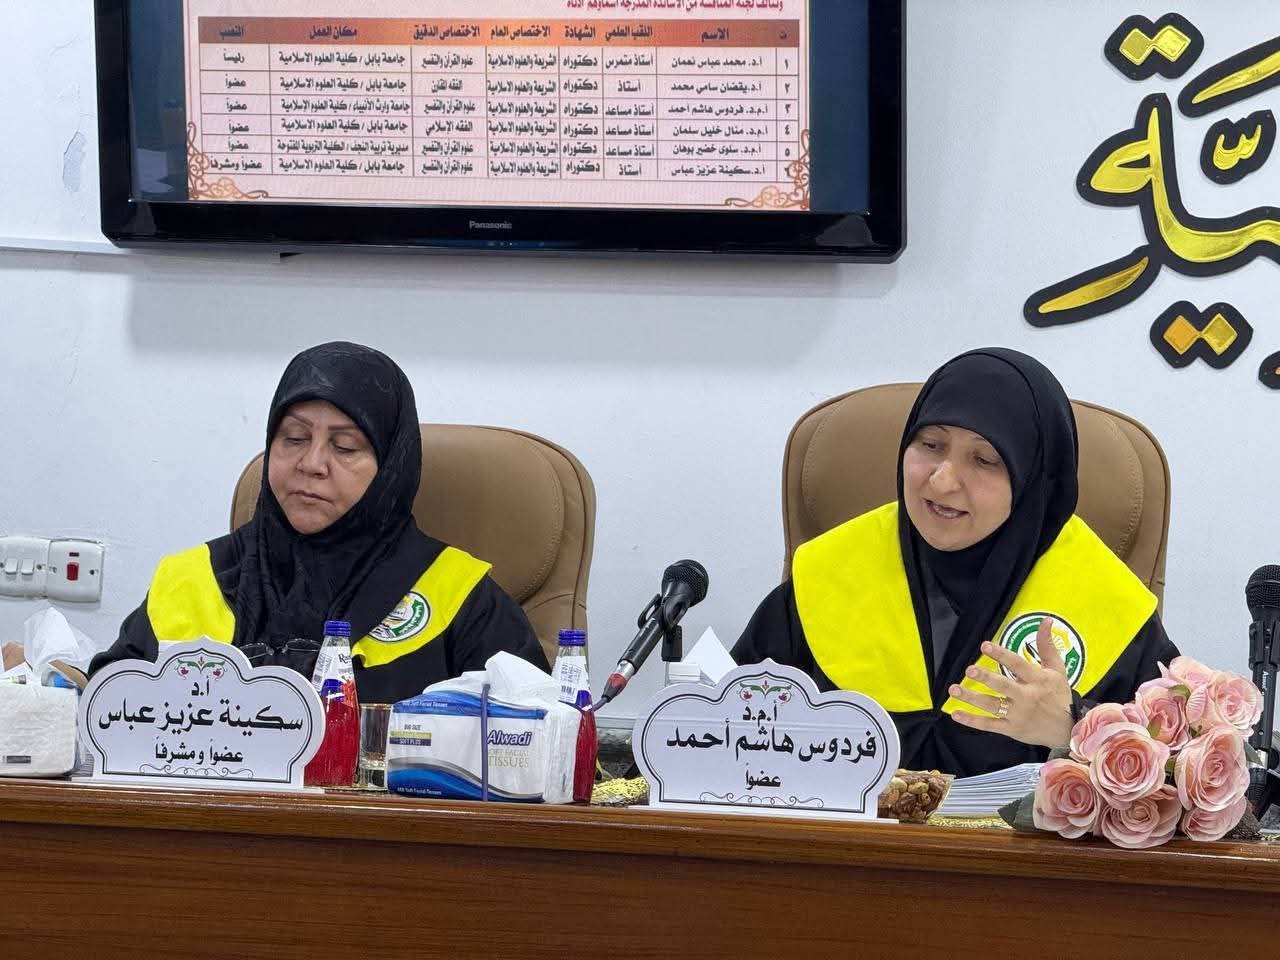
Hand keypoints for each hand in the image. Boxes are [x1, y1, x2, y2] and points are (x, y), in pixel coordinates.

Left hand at [948, 617, 1074, 749]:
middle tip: (969, 670)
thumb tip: (1045, 620)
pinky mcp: (1011, 728)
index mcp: (1037, 680)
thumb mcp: (1057, 670)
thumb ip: (1047, 645)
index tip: (985, 646)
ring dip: (971, 698)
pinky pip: (989, 725)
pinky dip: (972, 721)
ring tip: (954, 689)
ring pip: (992, 705)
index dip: (1001, 655)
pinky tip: (956, 714)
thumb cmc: (1059, 696)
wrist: (1067, 729)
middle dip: (985, 678)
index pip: (1017, 665)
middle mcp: (1026, 697)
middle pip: (1003, 686)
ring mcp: (1017, 714)